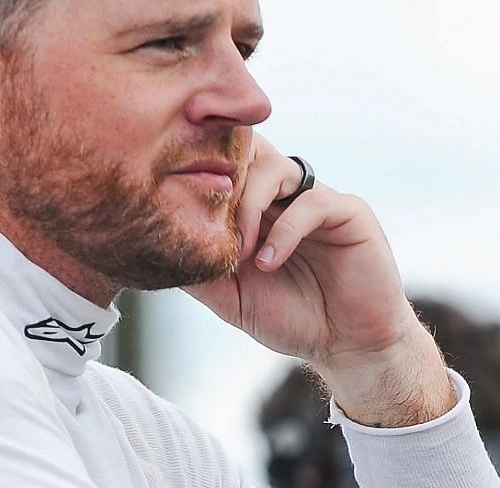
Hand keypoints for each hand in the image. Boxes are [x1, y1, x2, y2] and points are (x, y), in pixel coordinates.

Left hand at [183, 134, 455, 426]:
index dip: (201, 173)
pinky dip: (284, 231)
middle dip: (222, 176)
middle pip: (249, 152)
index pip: (227, 166)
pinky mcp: (348, 212)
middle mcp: (286, 195)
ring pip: (274, 170)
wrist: (345, 347)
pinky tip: (269, 262)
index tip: (175, 201)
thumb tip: (151, 251)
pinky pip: (311, 203)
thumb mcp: (231, 297)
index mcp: (257, 206)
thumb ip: (200, 271)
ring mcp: (317, 199)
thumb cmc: (291, 317)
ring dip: (248, 206)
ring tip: (240, 251)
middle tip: (204, 213)